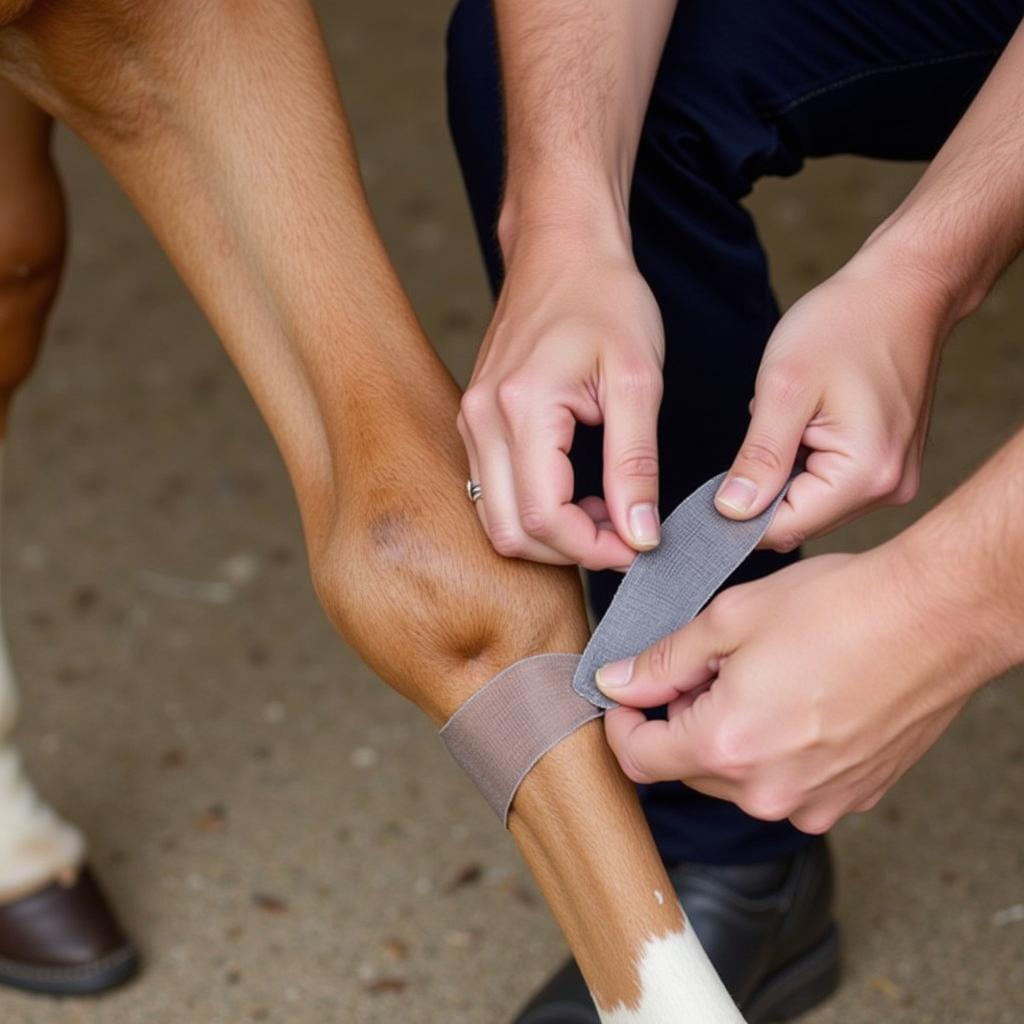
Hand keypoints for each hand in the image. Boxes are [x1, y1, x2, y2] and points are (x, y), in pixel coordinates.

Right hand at [458, 225, 664, 570]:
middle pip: (510, 532)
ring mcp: (471, 421)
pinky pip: (494, 491)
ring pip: (497, 519)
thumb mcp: (638, 382)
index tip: (640, 548)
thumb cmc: (606, 300)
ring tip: (607, 513)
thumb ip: (636, 465)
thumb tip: (640, 536)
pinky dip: (535, 511)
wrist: (562, 249)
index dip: (594, 549)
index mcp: (521, 407)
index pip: (544, 517)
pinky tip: (580, 493)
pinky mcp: (475, 422)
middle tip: (626, 538)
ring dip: (552, 535)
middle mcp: (482, 419)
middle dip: (570, 552)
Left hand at [597, 547, 980, 833]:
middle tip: (709, 667)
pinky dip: (776, 749)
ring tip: (761, 677)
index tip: (629, 695)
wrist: (937, 617)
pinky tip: (801, 699)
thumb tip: (616, 684)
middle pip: (686, 770)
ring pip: (737, 778)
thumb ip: (662, 662)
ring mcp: (815, 801)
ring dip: (729, 736)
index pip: (638, 759)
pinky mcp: (852, 796)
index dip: (623, 723)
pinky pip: (787, 783)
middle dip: (681, 721)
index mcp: (726, 747)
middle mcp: (768, 792)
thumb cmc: (838, 608)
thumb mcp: (728, 619)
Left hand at [713, 242, 954, 550]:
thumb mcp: (785, 387)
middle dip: (761, 491)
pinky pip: (828, 483)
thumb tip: (730, 512)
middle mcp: (887, 488)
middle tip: (748, 438)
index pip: (783, 528)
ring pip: (810, 503)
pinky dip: (802, 461)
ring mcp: (891, 480)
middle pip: (798, 520)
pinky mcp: (886, 467)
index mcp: (865, 474)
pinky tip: (805, 422)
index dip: (736, 518)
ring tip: (787, 419)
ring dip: (782, 473)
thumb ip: (759, 457)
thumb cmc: (846, 324)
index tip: (704, 495)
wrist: (905, 289)